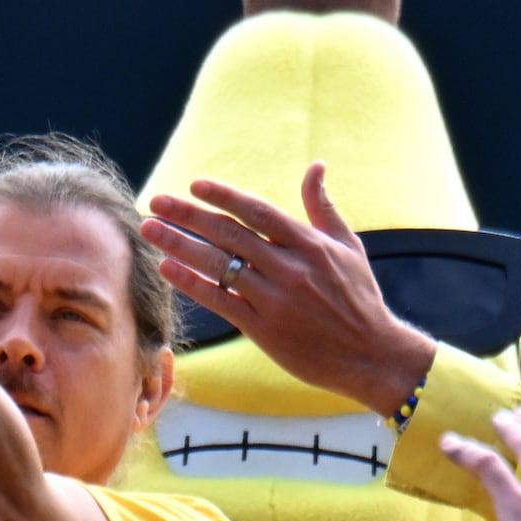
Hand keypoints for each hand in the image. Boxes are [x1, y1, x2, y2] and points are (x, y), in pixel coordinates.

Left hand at [139, 163, 433, 416]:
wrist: (370, 354)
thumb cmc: (359, 298)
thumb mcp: (348, 247)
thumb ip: (323, 206)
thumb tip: (316, 166)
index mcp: (309, 244)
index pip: (257, 211)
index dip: (223, 195)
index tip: (194, 184)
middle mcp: (289, 267)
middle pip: (229, 233)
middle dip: (188, 214)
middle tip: (156, 201)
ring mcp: (274, 299)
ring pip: (217, 264)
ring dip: (178, 244)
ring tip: (149, 229)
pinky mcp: (263, 329)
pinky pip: (219, 300)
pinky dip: (191, 282)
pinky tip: (167, 268)